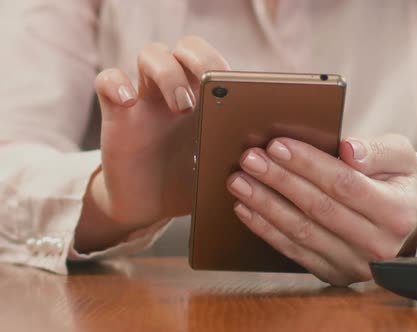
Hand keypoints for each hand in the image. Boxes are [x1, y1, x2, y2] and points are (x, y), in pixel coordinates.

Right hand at [75, 37, 228, 251]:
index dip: (224, 64)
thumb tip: (268, 149)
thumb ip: (238, 153)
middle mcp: (175, 91)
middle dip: (200, 57)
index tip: (236, 87)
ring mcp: (145, 99)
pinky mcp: (116, 113)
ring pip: (151, 54)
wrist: (149, 206)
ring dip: (168, 73)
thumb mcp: (219, 168)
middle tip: (209, 84)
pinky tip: (129, 103)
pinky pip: (107, 80)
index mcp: (204, 100)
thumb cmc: (189, 183)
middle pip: (185, 47)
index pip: (213, 60)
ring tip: (182, 106)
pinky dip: (116, 84)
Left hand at [227, 135, 416, 285]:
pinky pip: (294, 251)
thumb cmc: (396, 182)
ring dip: (265, 205)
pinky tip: (247, 209)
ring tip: (240, 181)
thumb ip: (378, 150)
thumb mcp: (401, 156)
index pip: (345, 185)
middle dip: (279, 181)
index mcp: (397, 212)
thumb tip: (349, 149)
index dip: (309, 165)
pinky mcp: (333, 274)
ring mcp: (354, 265)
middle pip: (318, 208)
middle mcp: (378, 245)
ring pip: (301, 232)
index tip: (278, 145)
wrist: (403, 221)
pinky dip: (266, 229)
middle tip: (250, 160)